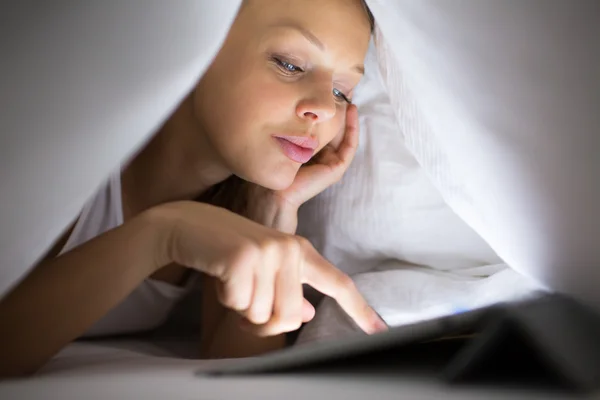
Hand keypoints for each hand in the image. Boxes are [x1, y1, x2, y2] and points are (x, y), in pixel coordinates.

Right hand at [153, 201, 386, 336]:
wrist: (186, 225)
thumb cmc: (225, 252)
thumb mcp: (261, 271)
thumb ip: (287, 290)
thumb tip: (306, 313)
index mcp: (299, 251)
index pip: (337, 283)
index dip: (359, 308)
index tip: (379, 330)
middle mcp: (290, 249)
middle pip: (290, 316)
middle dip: (262, 319)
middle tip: (242, 297)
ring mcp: (269, 251)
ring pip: (262, 314)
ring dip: (241, 306)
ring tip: (231, 278)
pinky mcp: (245, 257)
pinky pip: (239, 304)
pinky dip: (226, 297)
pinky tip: (220, 272)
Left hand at [276, 104, 359, 208]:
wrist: (275, 192)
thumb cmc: (275, 165)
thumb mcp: (285, 140)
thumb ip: (294, 127)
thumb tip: (298, 104)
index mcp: (311, 152)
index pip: (324, 129)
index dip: (327, 113)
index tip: (327, 94)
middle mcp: (323, 157)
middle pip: (336, 131)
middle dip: (339, 113)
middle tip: (340, 92)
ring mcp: (332, 163)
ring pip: (344, 136)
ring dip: (349, 118)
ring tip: (349, 99)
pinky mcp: (337, 168)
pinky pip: (349, 145)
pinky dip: (352, 128)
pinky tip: (351, 112)